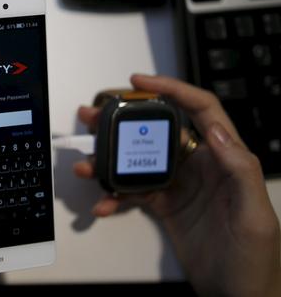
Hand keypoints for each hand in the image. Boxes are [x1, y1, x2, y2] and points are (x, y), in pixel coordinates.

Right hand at [74, 74, 280, 296]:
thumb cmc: (256, 261)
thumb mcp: (254, 217)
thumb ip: (240, 171)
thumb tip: (215, 132)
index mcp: (225, 159)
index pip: (201, 110)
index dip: (172, 89)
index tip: (139, 82)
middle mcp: (201, 166)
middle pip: (159, 130)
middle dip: (124, 120)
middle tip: (93, 116)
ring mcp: (181, 186)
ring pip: (139, 160)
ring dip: (110, 160)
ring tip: (87, 163)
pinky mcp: (166, 207)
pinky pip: (134, 193)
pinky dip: (114, 197)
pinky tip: (102, 205)